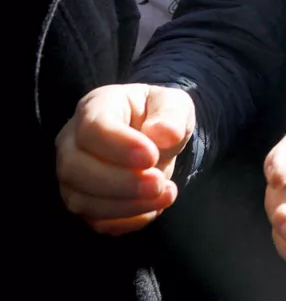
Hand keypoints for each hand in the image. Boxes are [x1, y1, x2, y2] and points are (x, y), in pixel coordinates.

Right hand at [55, 84, 194, 234]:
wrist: (154, 137)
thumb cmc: (158, 116)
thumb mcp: (174, 104)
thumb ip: (172, 114)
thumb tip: (164, 134)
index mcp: (94, 108)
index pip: (92, 129)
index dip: (120, 146)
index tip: (152, 156)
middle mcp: (71, 142)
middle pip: (76, 168)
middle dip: (120, 182)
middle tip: (159, 183)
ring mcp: (72, 175)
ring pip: (81, 199)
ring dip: (126, 205)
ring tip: (165, 195)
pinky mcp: (83, 201)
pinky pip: (95, 221)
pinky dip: (126, 221)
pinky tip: (154, 208)